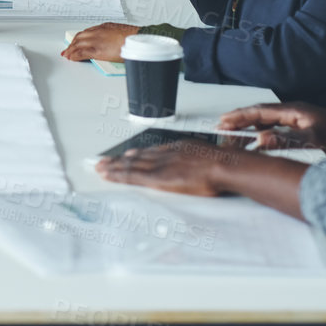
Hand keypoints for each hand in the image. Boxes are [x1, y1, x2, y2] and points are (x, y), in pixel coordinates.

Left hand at [62, 22, 140, 61]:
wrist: (138, 39)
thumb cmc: (134, 37)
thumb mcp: (122, 33)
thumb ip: (113, 37)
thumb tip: (113, 43)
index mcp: (104, 27)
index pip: (87, 32)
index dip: (79, 38)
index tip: (76, 42)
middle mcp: (98, 32)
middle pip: (79, 37)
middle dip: (72, 44)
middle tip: (68, 49)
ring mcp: (96, 40)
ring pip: (77, 44)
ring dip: (71, 50)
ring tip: (68, 55)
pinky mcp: (96, 50)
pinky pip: (80, 53)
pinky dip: (74, 55)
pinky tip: (72, 58)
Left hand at [96, 140, 253, 196]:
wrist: (224, 165)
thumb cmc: (224, 163)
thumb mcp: (211, 154)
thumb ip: (201, 159)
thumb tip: (203, 165)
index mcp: (180, 148)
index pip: (153, 152)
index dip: (138, 154)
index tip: (128, 155)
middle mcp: (166, 154)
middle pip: (138, 157)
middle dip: (120, 159)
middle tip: (105, 160)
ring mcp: (160, 165)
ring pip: (131, 165)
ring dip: (114, 167)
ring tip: (100, 167)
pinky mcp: (157, 177)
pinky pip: (132, 176)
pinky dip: (118, 175)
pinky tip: (108, 175)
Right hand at [218, 101, 325, 152]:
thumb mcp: (315, 140)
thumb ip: (287, 140)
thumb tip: (261, 139)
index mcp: (293, 110)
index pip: (259, 111)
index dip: (239, 116)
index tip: (222, 122)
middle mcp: (293, 111)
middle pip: (259, 113)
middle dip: (239, 120)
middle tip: (221, 127)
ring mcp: (298, 118)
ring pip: (266, 120)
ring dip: (249, 126)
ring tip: (233, 135)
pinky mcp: (302, 126)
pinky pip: (274, 126)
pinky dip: (261, 131)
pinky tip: (258, 140)